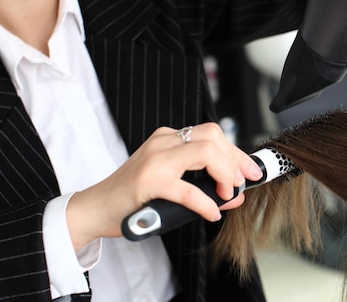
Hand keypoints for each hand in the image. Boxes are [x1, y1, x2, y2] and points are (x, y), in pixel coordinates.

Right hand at [66, 122, 262, 249]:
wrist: (94, 209)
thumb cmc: (133, 198)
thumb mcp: (174, 188)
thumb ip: (205, 188)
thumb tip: (236, 195)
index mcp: (169, 138)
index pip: (214, 134)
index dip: (237, 153)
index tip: (251, 172)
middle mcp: (163, 142)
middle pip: (214, 137)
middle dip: (235, 161)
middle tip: (241, 185)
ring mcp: (155, 159)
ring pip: (206, 153)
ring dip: (225, 174)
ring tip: (226, 195)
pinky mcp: (148, 181)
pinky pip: (188, 189)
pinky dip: (206, 203)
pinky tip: (211, 213)